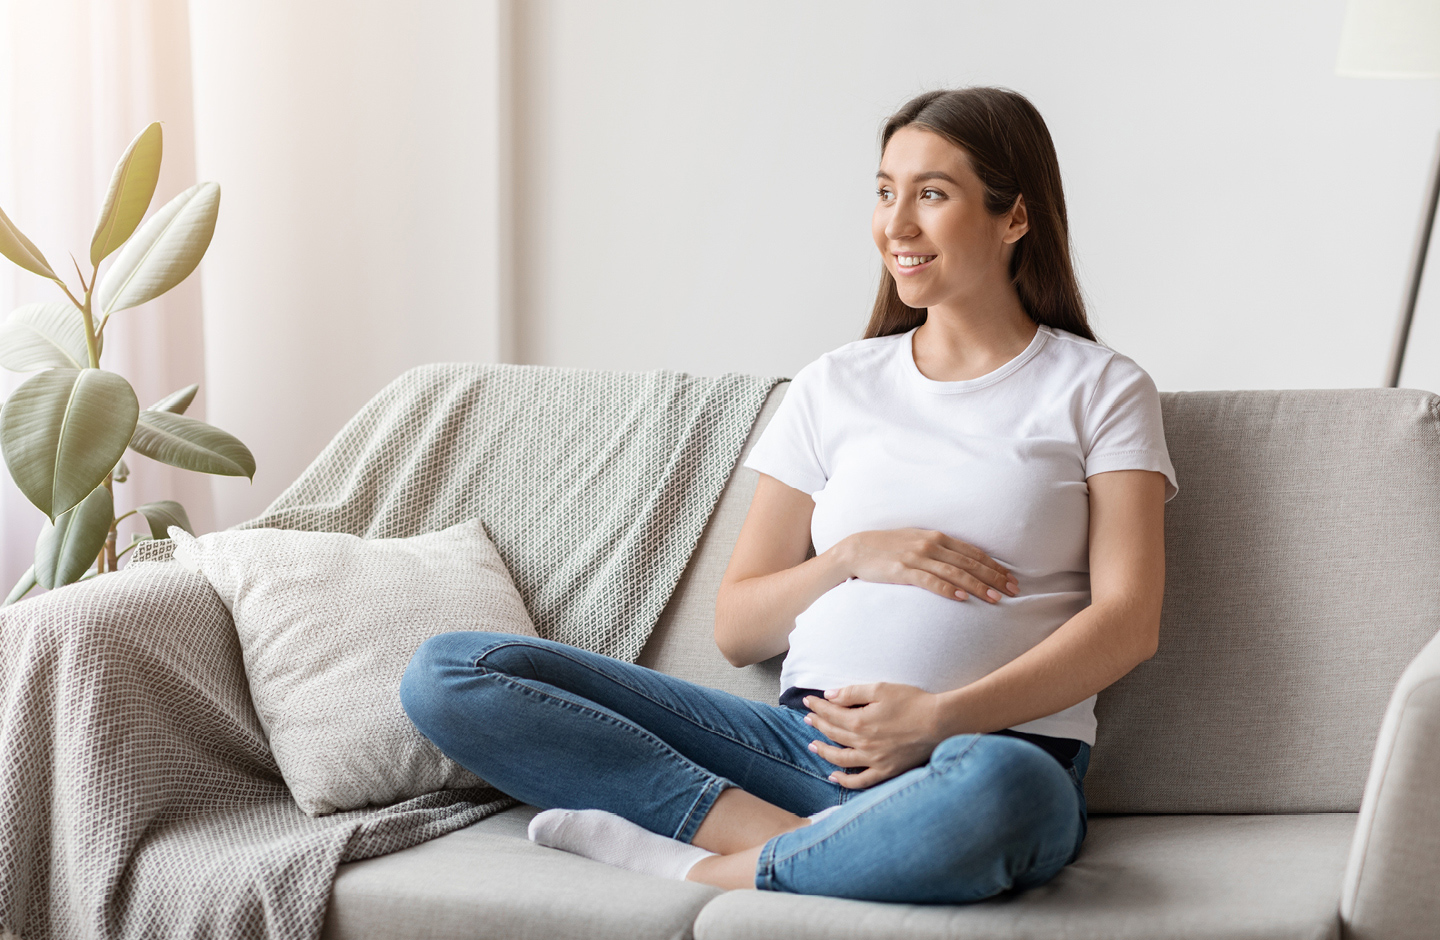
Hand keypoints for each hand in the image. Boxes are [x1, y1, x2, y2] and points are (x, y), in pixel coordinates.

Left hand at [803, 683, 946, 788]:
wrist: (940, 723)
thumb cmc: (912, 702)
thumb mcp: (880, 689)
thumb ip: (852, 692)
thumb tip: (829, 695)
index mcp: (859, 721)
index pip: (830, 713)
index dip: (817, 707)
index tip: (808, 701)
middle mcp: (863, 743)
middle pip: (833, 734)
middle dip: (817, 724)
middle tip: (808, 718)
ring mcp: (874, 760)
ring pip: (840, 758)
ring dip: (823, 751)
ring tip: (812, 745)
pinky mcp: (886, 771)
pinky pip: (860, 780)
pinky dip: (845, 780)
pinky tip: (833, 776)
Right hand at [835, 529, 1017, 603]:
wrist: (856, 549)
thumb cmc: (888, 547)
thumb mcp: (916, 541)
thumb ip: (939, 549)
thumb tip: (962, 562)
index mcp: (936, 537)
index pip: (973, 553)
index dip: (995, 566)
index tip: (1011, 579)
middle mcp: (930, 545)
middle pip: (969, 563)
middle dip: (994, 578)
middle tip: (1013, 592)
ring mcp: (916, 557)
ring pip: (955, 573)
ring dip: (978, 586)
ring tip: (995, 599)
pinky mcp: (903, 571)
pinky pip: (930, 581)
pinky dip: (948, 589)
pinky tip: (962, 598)